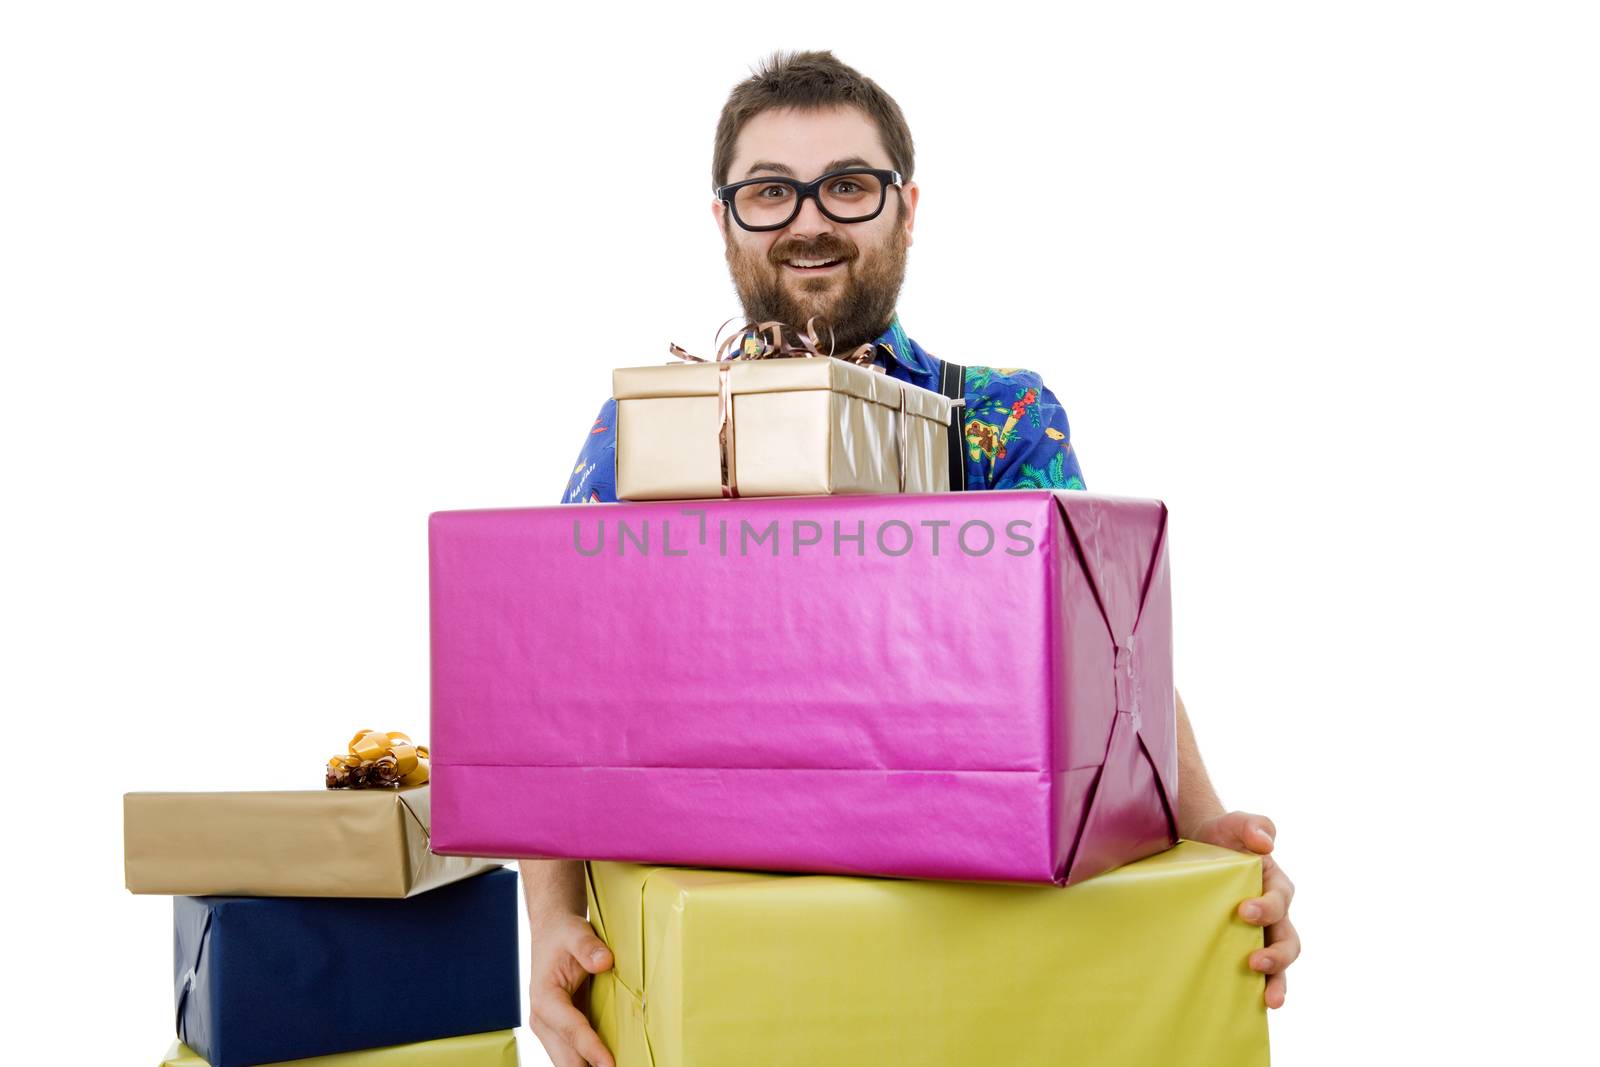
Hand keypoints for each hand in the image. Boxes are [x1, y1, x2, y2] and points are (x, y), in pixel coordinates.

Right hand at [527, 910, 615, 1066]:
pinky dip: (590, 1062)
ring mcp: (551, 1029)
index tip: (609, 1065)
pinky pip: (574, 1055)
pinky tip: (609, 1063)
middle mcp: (543, 1020)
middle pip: (567, 1058)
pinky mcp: (561, 1031)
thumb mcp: (576, 932)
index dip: (591, 1048)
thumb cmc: (563, 934)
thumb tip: (605, 961)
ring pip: (569, 1062)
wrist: (552, 933)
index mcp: (545, 998)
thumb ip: (588, 947)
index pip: (570, 1029)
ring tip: (618, 1066)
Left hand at [1190, 811, 1299, 1008]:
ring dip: (1276, 981)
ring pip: (1279, 963)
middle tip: (1254, 962)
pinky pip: (1257, 971)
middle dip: (1277, 956)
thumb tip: (1265, 843)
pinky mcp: (1242, 945)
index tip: (1243, 911)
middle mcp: (1274, 914)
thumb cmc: (1224, 835)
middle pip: (1288, 941)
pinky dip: (1256, 988)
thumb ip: (1254, 825)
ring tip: (1267, 1000)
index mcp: (1276, 886)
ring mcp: (1260, 934)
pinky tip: (1246, 1005)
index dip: (1267, 909)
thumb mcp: (1237, 823)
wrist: (1202, 845)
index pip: (1280, 902)